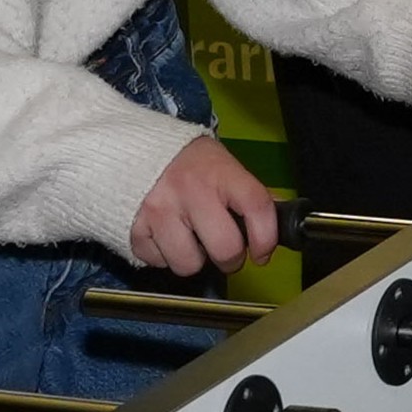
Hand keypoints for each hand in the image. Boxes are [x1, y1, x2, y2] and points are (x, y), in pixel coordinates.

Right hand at [129, 135, 278, 274]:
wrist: (135, 147)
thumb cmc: (189, 162)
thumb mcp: (224, 166)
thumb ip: (248, 195)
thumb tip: (278, 225)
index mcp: (220, 172)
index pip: (256, 207)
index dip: (266, 238)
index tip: (262, 253)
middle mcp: (190, 191)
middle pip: (224, 249)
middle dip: (230, 259)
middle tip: (225, 251)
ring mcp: (159, 210)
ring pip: (188, 264)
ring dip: (193, 259)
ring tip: (190, 240)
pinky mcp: (133, 227)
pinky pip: (157, 262)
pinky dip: (163, 255)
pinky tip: (165, 236)